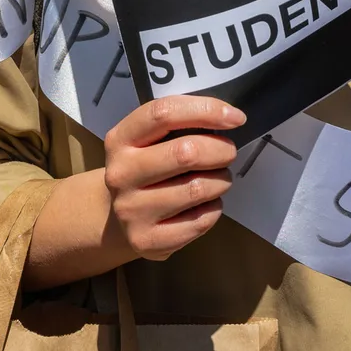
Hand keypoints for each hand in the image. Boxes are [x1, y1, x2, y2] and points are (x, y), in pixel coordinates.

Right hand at [102, 96, 244, 261]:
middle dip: (220, 151)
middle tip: (228, 153)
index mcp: (120, 139)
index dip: (205, 110)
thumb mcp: (148, 140)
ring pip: (198, 189)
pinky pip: (200, 221)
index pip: (164, 114)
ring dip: (221, 181)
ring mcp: (131, 211)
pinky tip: (205, 204)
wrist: (114, 218)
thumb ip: (179, 125)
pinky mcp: (146, 240)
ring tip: (218, 179)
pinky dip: (213, 209)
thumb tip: (228, 119)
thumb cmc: (146, 168)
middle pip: (185, 153)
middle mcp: (120, 174)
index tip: (236, 117)